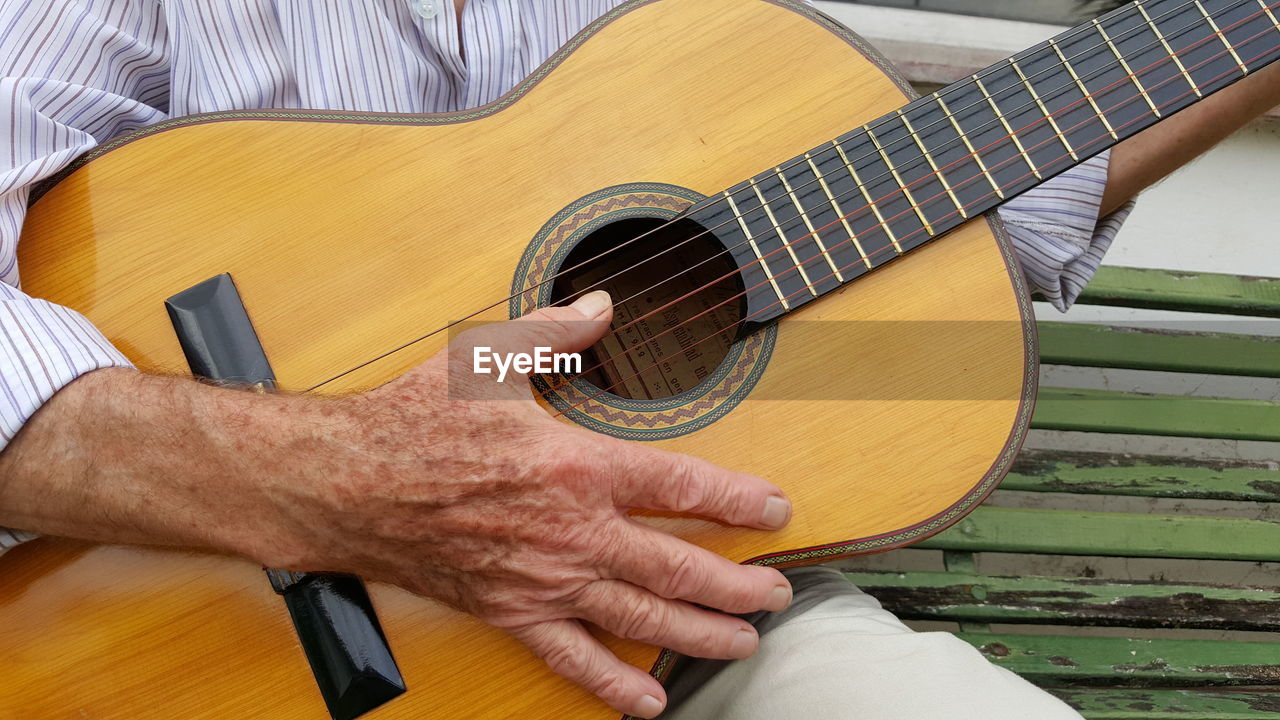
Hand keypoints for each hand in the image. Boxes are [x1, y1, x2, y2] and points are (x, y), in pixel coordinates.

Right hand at [270, 291, 793, 718]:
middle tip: (777, 593)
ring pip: (640, 617)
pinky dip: (613, 685)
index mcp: (575, 466)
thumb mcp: (486, 357)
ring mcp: (544, 579)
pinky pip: (572, 658)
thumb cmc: (412, 423)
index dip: (737, 501)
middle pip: (677, 567)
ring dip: (699, 632)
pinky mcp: (512, 612)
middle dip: (737, 584)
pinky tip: (648, 699)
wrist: (344, 483)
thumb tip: (602, 304)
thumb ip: (554, 332)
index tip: (774, 510)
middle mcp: (571, 531)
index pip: (680, 487)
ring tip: (744, 640)